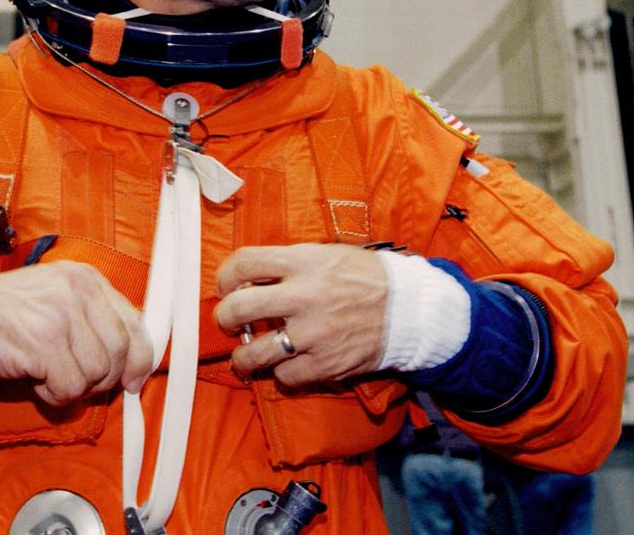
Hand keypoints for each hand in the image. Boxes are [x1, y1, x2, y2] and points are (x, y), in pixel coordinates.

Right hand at [0, 261, 153, 406]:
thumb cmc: (2, 312)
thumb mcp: (55, 300)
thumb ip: (93, 321)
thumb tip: (132, 365)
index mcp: (86, 278)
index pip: (135, 323)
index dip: (139, 359)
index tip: (133, 379)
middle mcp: (79, 291)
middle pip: (121, 352)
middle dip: (102, 378)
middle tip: (73, 379)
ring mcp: (62, 315)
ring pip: (97, 374)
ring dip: (72, 386)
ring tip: (45, 372)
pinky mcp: (44, 343)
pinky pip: (69, 388)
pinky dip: (53, 394)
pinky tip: (34, 379)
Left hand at [215, 244, 387, 386]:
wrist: (409, 309)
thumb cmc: (365, 278)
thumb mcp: (326, 254)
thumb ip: (288, 264)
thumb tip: (249, 278)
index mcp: (303, 263)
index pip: (244, 263)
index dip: (225, 276)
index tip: (227, 286)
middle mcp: (304, 297)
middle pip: (238, 309)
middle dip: (224, 318)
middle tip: (228, 321)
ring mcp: (314, 334)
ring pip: (253, 354)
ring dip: (242, 357)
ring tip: (245, 356)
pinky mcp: (325, 364)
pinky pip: (284, 377)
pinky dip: (282, 374)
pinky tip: (287, 365)